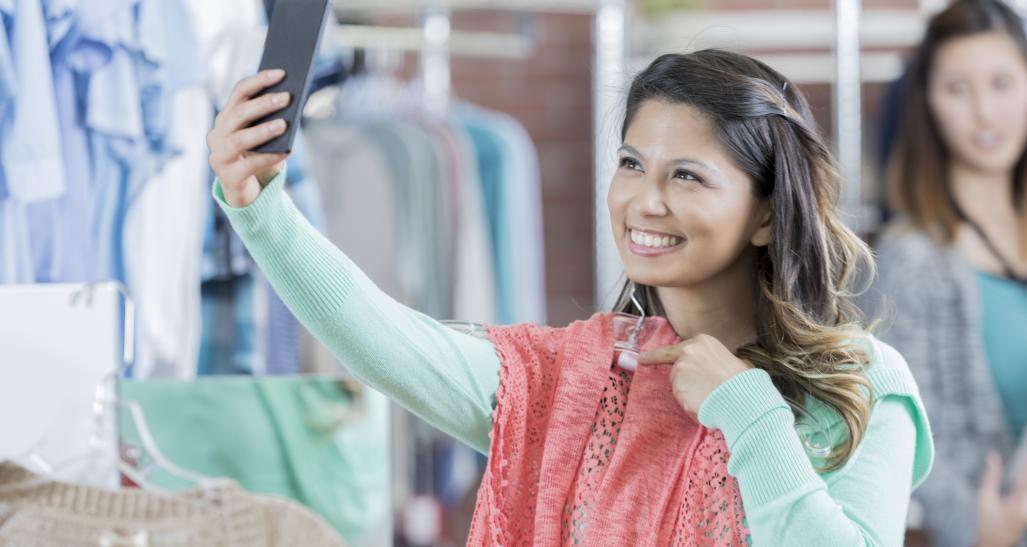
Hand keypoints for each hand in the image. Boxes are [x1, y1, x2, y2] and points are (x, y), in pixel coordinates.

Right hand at [206, 69, 291, 207]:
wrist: (248, 193)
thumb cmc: (259, 157)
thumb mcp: (265, 137)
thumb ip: (272, 120)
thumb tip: (291, 103)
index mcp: (227, 117)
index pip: (240, 92)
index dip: (259, 81)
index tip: (281, 73)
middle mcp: (218, 134)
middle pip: (239, 113)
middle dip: (263, 104)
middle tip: (287, 98)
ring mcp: (219, 156)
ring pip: (240, 139)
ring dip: (263, 130)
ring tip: (284, 125)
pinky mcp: (228, 177)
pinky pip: (249, 165)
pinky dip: (269, 157)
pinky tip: (287, 151)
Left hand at [637, 334, 753, 415]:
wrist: (741, 398)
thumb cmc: (742, 381)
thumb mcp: (731, 359)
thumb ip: (713, 360)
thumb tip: (712, 368)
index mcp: (701, 342)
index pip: (671, 349)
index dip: (655, 356)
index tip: (642, 360)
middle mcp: (686, 354)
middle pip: (676, 371)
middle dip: (686, 382)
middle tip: (706, 389)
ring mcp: (680, 372)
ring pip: (678, 388)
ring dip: (690, 395)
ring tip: (711, 396)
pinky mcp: (678, 390)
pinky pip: (682, 401)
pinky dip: (691, 406)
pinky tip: (706, 404)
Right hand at [976, 452, 1026, 546]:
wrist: (994, 542)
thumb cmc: (986, 520)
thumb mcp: (984, 497)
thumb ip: (991, 476)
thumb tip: (993, 455)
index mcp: (1016, 507)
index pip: (1024, 481)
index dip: (1026, 465)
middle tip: (1026, 456)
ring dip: (1026, 476)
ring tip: (1025, 461)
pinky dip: (1025, 483)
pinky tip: (1024, 472)